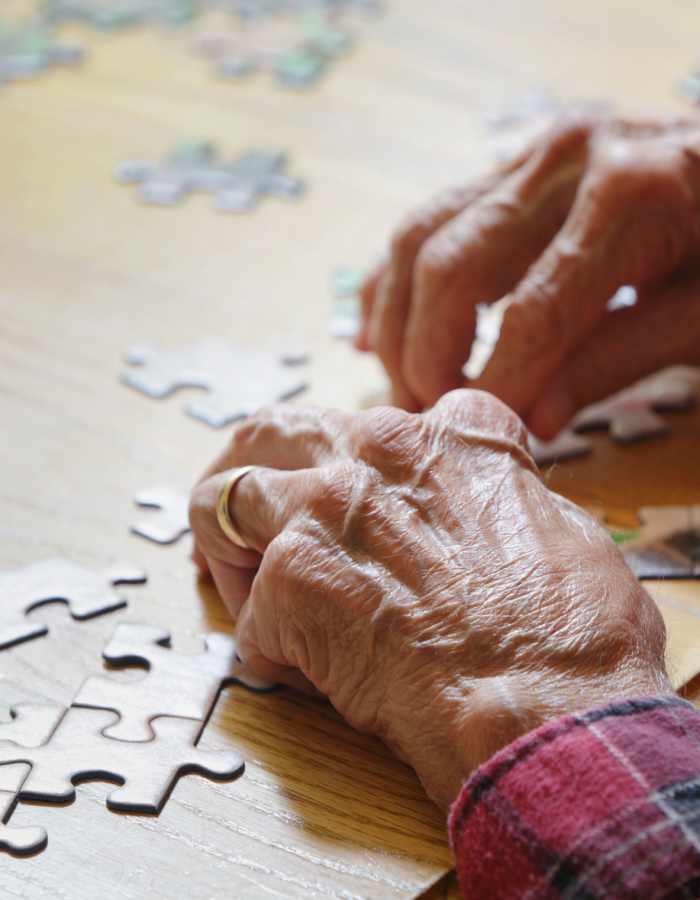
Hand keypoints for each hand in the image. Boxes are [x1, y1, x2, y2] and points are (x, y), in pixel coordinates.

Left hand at [189, 391, 667, 807]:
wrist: (544, 703)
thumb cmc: (574, 636)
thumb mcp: (562, 530)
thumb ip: (503, 501)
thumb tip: (486, 522)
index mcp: (452, 435)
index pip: (383, 426)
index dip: (368, 473)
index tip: (368, 508)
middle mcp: (379, 450)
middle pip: (275, 431)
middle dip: (252, 468)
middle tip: (245, 512)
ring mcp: (324, 506)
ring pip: (223, 495)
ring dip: (228, 544)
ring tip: (248, 588)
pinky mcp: (288, 576)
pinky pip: (248, 612)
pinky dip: (266, 641)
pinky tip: (302, 671)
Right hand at [360, 115, 699, 437]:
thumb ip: (615, 360)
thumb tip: (529, 419)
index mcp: (629, 197)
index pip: (533, 316)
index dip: (497, 389)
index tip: (480, 444)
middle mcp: (562, 162)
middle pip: (450, 269)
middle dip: (426, 359)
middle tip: (428, 424)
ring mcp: (529, 155)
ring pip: (419, 238)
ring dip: (397, 324)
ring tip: (404, 390)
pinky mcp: (511, 165)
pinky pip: (428, 219)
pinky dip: (396, 279)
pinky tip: (382, 333)